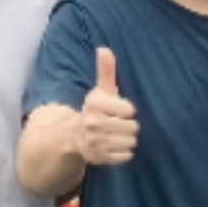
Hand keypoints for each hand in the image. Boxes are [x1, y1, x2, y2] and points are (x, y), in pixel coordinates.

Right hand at [73, 46, 137, 168]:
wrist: (75, 136)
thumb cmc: (97, 110)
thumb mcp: (101, 90)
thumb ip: (106, 71)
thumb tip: (104, 48)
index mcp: (94, 104)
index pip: (129, 110)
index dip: (128, 110)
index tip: (121, 110)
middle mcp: (92, 122)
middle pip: (132, 127)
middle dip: (130, 126)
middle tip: (120, 124)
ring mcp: (94, 141)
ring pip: (130, 142)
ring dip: (128, 139)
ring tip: (118, 135)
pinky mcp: (98, 157)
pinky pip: (125, 156)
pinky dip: (124, 153)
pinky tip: (116, 146)